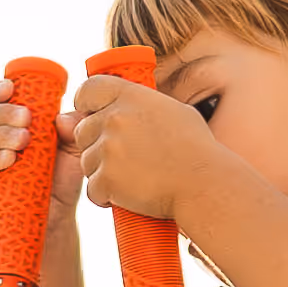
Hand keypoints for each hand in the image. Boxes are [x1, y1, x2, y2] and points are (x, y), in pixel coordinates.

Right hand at [0, 76, 85, 219]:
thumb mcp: (74, 149)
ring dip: (0, 135)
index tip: (10, 86)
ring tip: (24, 139)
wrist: (58, 219)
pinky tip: (8, 158)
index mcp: (7, 126)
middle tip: (27, 117)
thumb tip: (61, 117)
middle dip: (3, 113)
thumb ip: (74, 129)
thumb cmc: (62, 180)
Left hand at [62, 65, 224, 221]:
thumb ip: (135, 106)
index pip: (87, 90)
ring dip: (103, 173)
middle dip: (97, 146)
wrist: (204, 183)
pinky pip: (93, 189)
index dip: (86, 105)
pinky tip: (130, 194)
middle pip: (83, 131)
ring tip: (134, 178)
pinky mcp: (107, 178)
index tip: (93, 117)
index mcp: (131, 96)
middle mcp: (115, 118)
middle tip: (125, 159)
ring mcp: (108, 148)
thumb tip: (94, 111)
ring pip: (87, 162)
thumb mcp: (171, 112)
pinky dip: (107, 196)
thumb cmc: (195, 150)